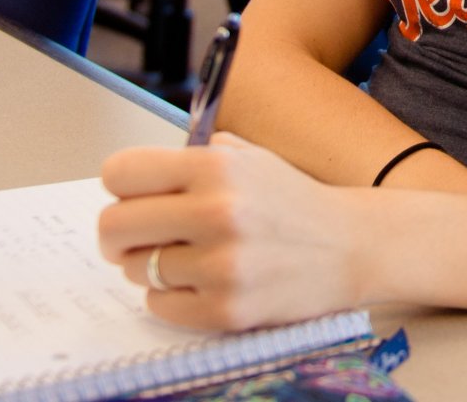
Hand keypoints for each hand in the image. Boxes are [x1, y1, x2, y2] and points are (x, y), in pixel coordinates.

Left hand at [99, 132, 362, 330]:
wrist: (352, 246)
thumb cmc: (292, 201)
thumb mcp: (249, 158)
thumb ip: (192, 158)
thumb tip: (132, 177)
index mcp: (217, 166)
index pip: (119, 173)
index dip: (120, 187)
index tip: (131, 198)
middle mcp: (217, 211)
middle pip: (114, 226)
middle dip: (117, 235)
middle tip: (134, 239)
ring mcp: (222, 265)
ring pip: (137, 268)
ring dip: (151, 266)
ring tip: (186, 259)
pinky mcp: (228, 309)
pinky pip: (159, 304)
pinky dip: (170, 296)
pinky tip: (199, 283)